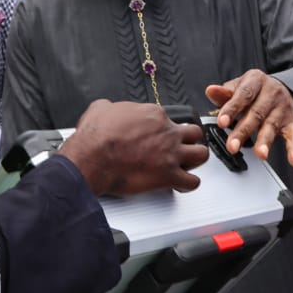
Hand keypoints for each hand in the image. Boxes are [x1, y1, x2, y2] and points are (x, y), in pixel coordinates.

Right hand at [60, 100, 208, 195]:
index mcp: (153, 114)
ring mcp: (170, 153)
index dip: (164, 129)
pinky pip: (192, 182)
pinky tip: (181, 185)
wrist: (91, 158)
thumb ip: (112, 107)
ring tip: (186, 165)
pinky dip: (189, 185)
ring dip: (195, 160)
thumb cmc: (95, 137)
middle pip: (194, 132)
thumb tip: (108, 108)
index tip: (157, 136)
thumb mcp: (100, 108)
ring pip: (201, 154)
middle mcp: (166, 131)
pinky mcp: (168, 175)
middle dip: (189, 141)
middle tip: (180, 148)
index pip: (170, 118)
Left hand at [206, 70, 292, 166]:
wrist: (282, 86)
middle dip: (243, 131)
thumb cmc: (255, 90)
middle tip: (232, 146)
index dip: (231, 109)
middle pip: (256, 113)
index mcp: (256, 80)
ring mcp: (282, 108)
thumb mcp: (239, 86)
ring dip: (266, 141)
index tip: (221, 122)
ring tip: (260, 154)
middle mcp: (271, 93)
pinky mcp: (292, 121)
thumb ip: (225, 93)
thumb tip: (211, 91)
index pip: (243, 95)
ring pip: (272, 126)